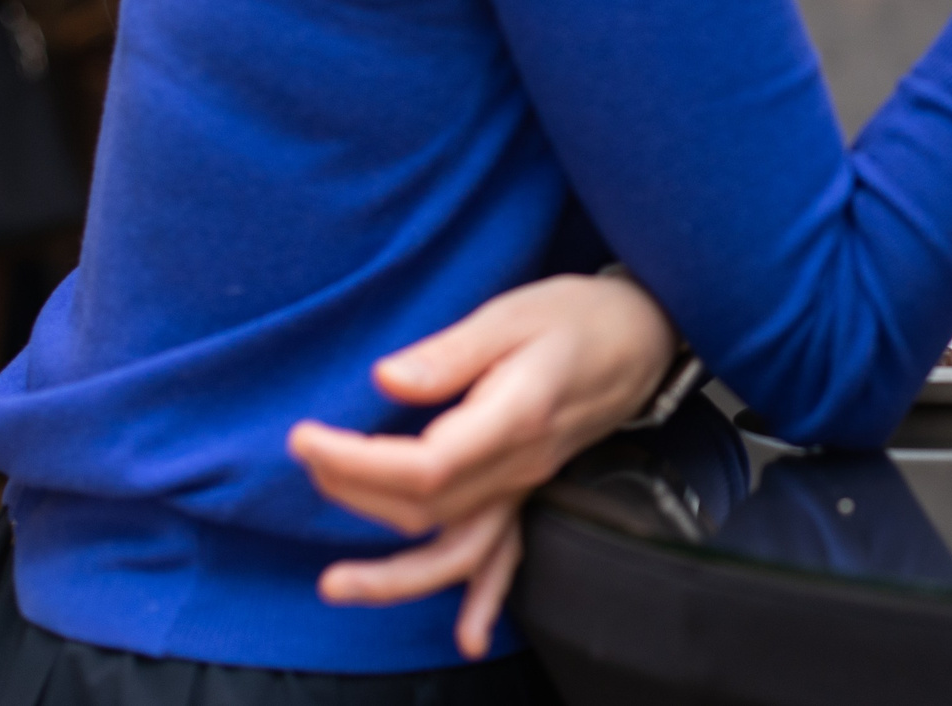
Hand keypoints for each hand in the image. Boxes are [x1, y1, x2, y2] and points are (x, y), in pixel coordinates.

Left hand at [287, 273, 677, 659]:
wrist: (644, 334)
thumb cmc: (576, 316)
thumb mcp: (512, 314)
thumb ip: (449, 353)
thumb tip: (385, 380)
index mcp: (514, 417)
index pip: (423, 466)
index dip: (356, 463)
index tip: (306, 437)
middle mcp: (521, 464)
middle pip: (426, 508)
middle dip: (352, 494)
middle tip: (307, 456)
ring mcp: (528, 484)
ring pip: (459, 548)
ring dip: (395, 575)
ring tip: (336, 583)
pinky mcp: (532, 488)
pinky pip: (508, 554)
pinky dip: (486, 598)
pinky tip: (469, 637)